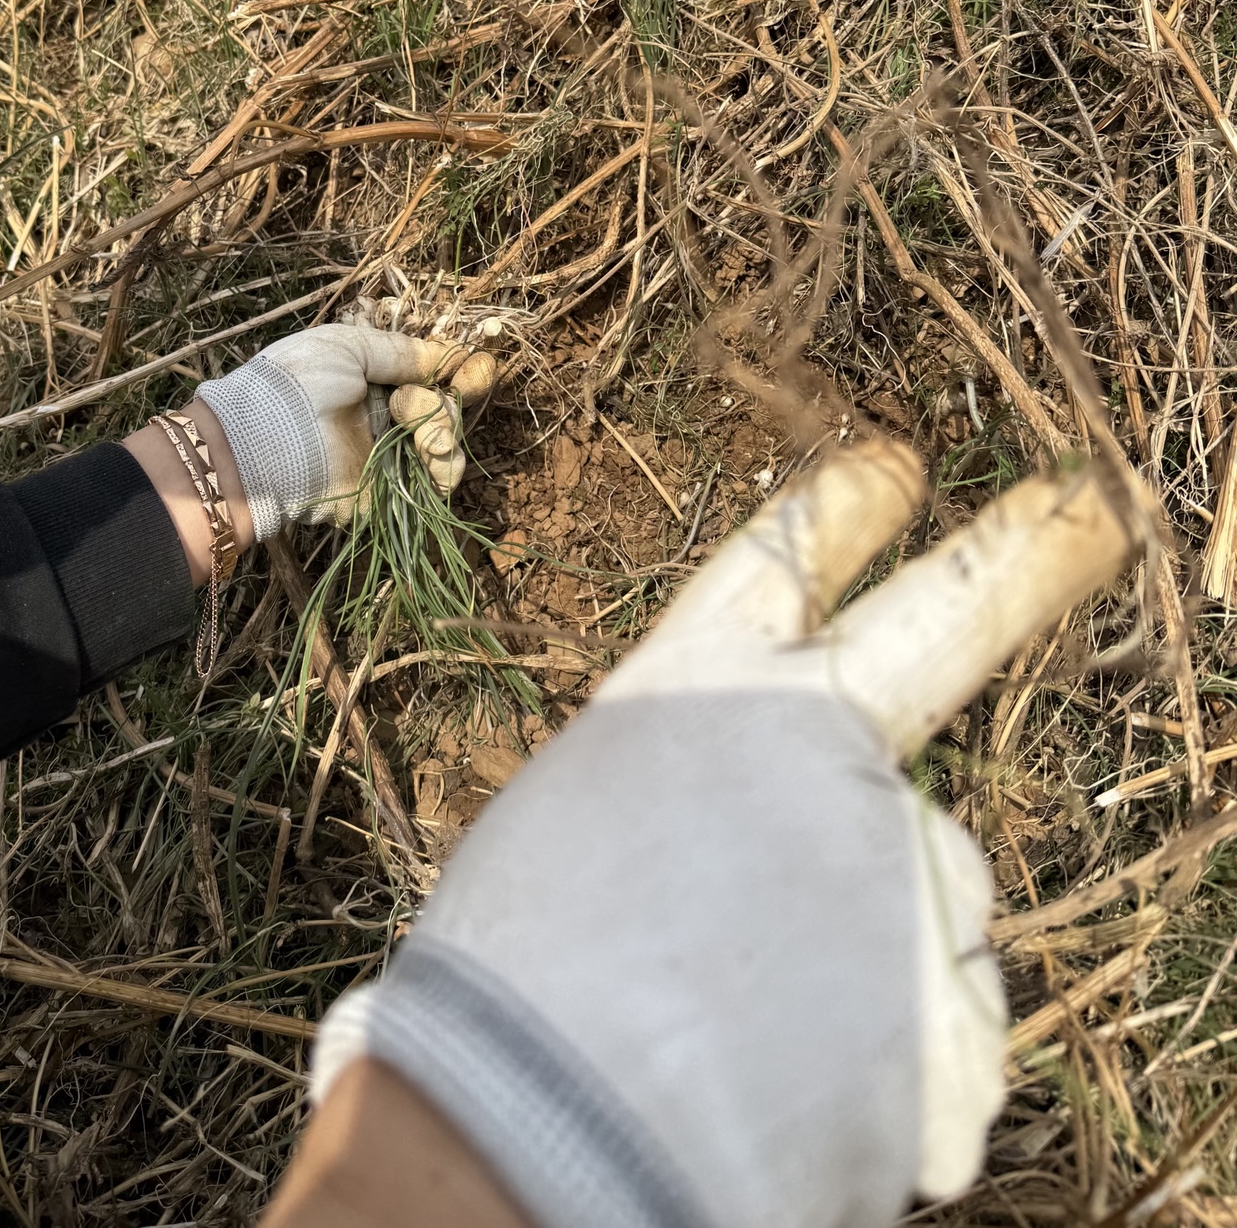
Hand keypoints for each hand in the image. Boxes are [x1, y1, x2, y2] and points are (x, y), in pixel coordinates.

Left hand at [125, 323, 494, 584]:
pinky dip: (444, 469)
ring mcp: (388, 456)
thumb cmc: (297, 385)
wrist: (265, 444)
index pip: (429, 375)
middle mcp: (384, 417)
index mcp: (373, 379)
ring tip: (422, 438)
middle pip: (443, 409)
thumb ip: (400, 351)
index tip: (479, 368)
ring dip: (442, 435)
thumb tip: (447, 355)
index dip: (458, 372)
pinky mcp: (389, 493)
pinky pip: (434, 484)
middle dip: (440, 404)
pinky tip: (433, 457)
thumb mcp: (348, 347)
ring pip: (445, 445)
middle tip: (406, 404)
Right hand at [306, 441, 1137, 1225]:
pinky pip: (940, 1034)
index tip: (895, 466)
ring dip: (877, 951)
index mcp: (696, 694)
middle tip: (1085, 512)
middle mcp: (821, 751)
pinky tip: (804, 1106)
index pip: (781, 558)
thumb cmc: (517, 977)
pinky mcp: (960, 1010)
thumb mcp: (578, 831)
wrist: (544, 1136)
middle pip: (949, 622)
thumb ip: (688, 802)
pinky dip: (890, 1074)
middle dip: (1022, 555)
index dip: (840, 507)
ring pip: (930, 892)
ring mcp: (903, 871)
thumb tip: (746, 851)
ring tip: (765, 1033)